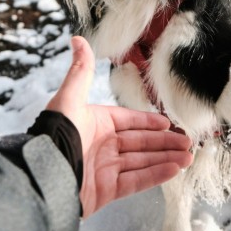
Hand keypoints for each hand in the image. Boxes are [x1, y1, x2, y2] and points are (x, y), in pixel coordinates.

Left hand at [46, 36, 192, 217]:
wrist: (42, 176)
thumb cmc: (55, 134)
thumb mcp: (69, 98)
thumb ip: (81, 71)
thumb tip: (77, 39)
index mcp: (96, 123)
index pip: (129, 120)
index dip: (149, 121)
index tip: (167, 122)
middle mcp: (103, 145)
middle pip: (141, 141)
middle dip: (165, 141)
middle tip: (187, 141)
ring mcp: (106, 169)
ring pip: (143, 161)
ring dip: (166, 157)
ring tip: (188, 156)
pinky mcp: (107, 191)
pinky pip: (137, 181)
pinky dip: (157, 175)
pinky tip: (174, 169)